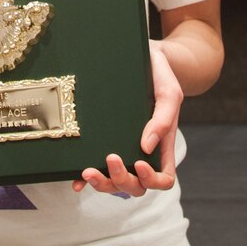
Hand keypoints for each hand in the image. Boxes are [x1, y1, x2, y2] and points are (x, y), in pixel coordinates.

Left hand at [72, 39, 181, 196]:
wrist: (144, 60)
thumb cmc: (161, 77)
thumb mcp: (170, 93)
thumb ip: (164, 119)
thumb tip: (146, 146)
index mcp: (162, 146)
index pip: (164, 178)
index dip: (152, 179)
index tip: (139, 163)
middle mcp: (142, 153)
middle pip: (136, 186)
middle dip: (122, 179)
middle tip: (110, 158)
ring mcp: (123, 150)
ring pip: (115, 182)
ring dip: (102, 183)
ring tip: (88, 171)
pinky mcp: (105, 141)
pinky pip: (97, 168)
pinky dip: (86, 179)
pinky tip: (76, 179)